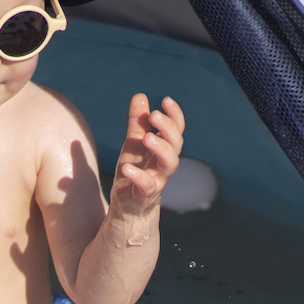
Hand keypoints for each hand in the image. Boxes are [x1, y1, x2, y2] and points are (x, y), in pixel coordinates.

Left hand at [111, 93, 184, 218]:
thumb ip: (137, 122)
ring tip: (147, 137)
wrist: (128, 207)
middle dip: (168, 128)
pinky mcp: (145, 195)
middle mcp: (164, 163)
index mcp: (163, 149)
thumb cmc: (134, 172)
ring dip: (161, 148)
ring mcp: (157, 179)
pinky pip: (147, 185)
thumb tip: (140, 95)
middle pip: (176, 144)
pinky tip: (127, 168)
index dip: (175, 116)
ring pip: (169, 164)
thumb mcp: (133, 145)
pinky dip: (138, 176)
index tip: (166, 100)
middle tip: (155, 115)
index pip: (177, 130)